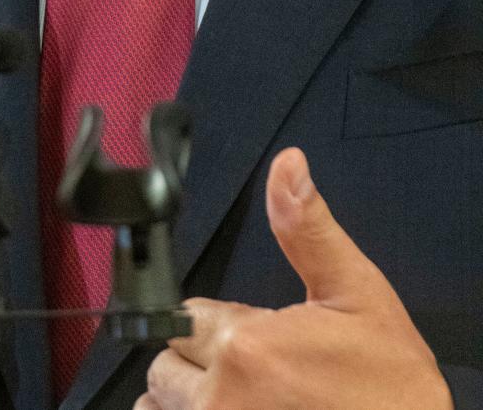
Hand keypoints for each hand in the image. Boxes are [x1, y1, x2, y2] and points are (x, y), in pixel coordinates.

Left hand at [136, 147, 452, 409]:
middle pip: (167, 363)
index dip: (217, 322)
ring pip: (161, 404)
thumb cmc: (392, 385)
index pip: (184, 317)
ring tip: (244, 397)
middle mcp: (220, 400)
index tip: (253, 333)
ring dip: (189, 397)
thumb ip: (306, 230)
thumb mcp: (356, 293)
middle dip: (200, 358)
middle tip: (255, 369)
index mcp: (246, 347)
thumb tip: (287, 166)